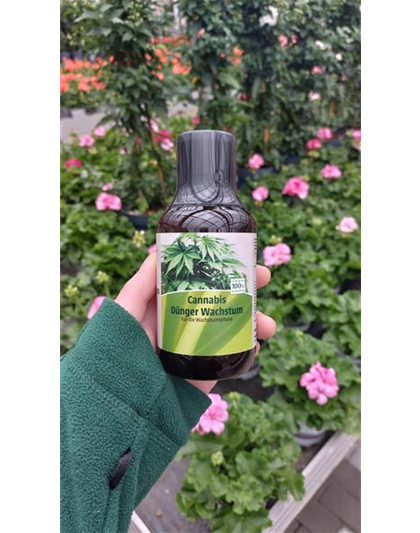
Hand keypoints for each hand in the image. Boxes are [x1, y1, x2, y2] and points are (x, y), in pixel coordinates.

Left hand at [116, 253, 275, 393]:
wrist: (126, 402)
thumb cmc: (118, 352)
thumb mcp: (125, 313)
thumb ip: (139, 286)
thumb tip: (156, 254)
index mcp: (171, 306)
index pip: (202, 280)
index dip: (222, 268)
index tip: (242, 255)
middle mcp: (190, 323)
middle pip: (225, 299)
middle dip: (248, 288)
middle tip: (264, 277)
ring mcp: (201, 346)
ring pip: (236, 326)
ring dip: (257, 320)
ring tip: (269, 324)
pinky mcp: (208, 370)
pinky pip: (234, 356)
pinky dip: (250, 348)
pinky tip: (257, 342)